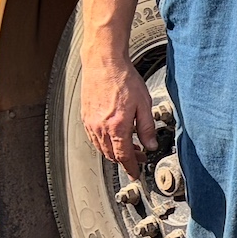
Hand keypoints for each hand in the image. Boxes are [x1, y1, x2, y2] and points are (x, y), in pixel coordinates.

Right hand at [81, 48, 155, 176]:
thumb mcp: (144, 104)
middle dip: (126, 160)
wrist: (103, 63)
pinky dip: (104, 143)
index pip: (124, 156)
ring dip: (114, 152)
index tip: (136, 174)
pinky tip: (113, 136)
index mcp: (117, 127)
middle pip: (112, 155)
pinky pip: (94, 138)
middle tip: (138, 157)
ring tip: (129, 146)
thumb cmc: (123, 79)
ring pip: (101, 148)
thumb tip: (151, 145)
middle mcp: (100, 128)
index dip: (131, 168)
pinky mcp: (85, 117)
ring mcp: (90, 123)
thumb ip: (147, 128)